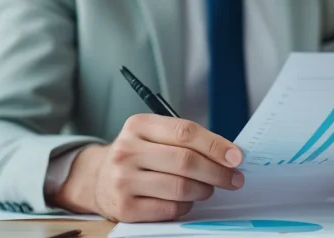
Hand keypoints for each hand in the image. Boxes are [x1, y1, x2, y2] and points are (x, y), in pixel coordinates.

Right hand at [53, 114, 244, 222]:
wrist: (97, 178)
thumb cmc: (137, 155)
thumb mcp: (153, 135)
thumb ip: (185, 140)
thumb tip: (228, 155)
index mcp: (138, 125)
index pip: (185, 132)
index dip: (216, 145)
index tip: (236, 157)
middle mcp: (127, 150)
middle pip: (185, 161)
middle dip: (217, 172)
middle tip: (234, 179)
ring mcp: (123, 180)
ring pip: (181, 188)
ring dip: (203, 190)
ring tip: (207, 189)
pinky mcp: (125, 207)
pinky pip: (170, 209)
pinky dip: (186, 206)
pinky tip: (185, 200)